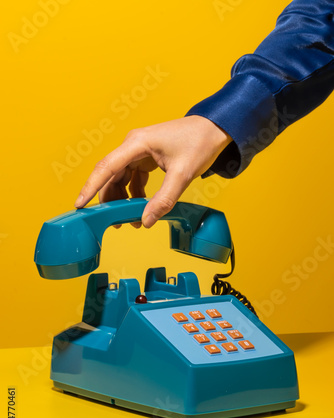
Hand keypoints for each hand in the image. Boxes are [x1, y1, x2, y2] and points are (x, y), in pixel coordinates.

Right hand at [74, 115, 231, 227]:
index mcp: (137, 143)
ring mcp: (139, 152)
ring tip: (130, 220)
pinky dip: (134, 194)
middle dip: (109, 200)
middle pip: (111, 175)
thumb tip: (146, 221)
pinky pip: (132, 178)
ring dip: (123, 199)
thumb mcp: (182, 175)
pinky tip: (141, 207)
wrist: (215, 129)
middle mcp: (133, 146)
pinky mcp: (146, 158)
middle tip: (111, 221)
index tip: (79, 204)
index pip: (106, 167)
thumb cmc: (199, 143)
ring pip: (121, 179)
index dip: (91, 187)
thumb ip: (164, 200)